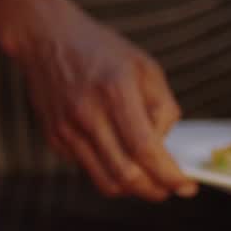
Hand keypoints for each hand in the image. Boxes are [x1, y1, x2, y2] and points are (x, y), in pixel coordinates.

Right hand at [1, 0, 196, 200]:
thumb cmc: (99, 50)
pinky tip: (115, 153)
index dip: (168, 174)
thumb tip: (163, 145)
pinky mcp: (54, 137)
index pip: (144, 148)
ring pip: (103, 179)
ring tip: (147, 181)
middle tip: (168, 190)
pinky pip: (87, 166)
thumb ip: (161, 106)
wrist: (45, 40)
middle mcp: (86, 113)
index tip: (185, 185)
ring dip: (131, 189)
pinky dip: (107, 169)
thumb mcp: (144, 67)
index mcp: (115, 91)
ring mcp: (66, 128)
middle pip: (124, 173)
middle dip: (153, 190)